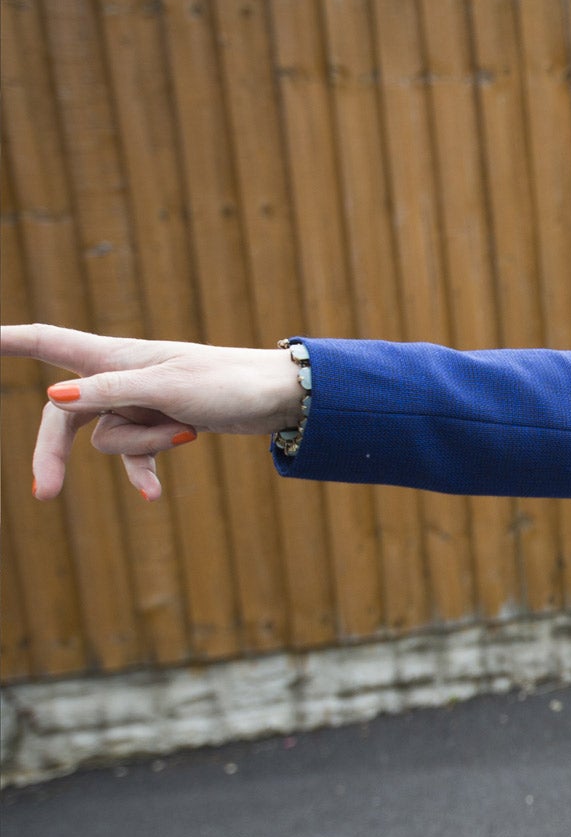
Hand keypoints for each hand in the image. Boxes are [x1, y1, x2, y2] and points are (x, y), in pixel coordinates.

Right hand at [3, 325, 302, 501]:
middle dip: (54, 454)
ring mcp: (137, 403)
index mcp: (112, 355)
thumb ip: (110, 391)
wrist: (278, 398)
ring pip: (109, 439)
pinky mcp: (159, 425)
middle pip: (63, 416)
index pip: (45, 342)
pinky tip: (153, 496)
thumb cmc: (226, 382)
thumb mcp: (167, 387)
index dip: (7, 341)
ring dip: (145, 445)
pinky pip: (134, 456)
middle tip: (45, 495)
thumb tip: (54, 399)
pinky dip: (144, 470)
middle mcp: (117, 376)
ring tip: (188, 429)